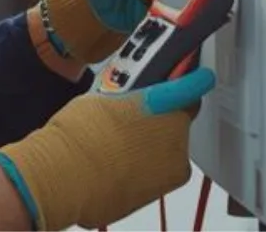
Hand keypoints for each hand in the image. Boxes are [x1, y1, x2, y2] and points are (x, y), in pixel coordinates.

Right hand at [0, 64, 212, 230]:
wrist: (64, 177)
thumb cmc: (78, 134)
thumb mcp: (104, 98)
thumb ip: (129, 99)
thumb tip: (132, 100)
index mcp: (162, 103)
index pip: (190, 87)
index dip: (195, 80)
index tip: (201, 76)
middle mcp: (175, 134)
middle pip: (180, 120)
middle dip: (166, 117)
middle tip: (139, 118)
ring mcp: (171, 165)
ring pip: (171, 148)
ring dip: (157, 144)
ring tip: (124, 145)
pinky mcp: (162, 190)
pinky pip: (160, 171)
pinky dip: (149, 167)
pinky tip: (123, 163)